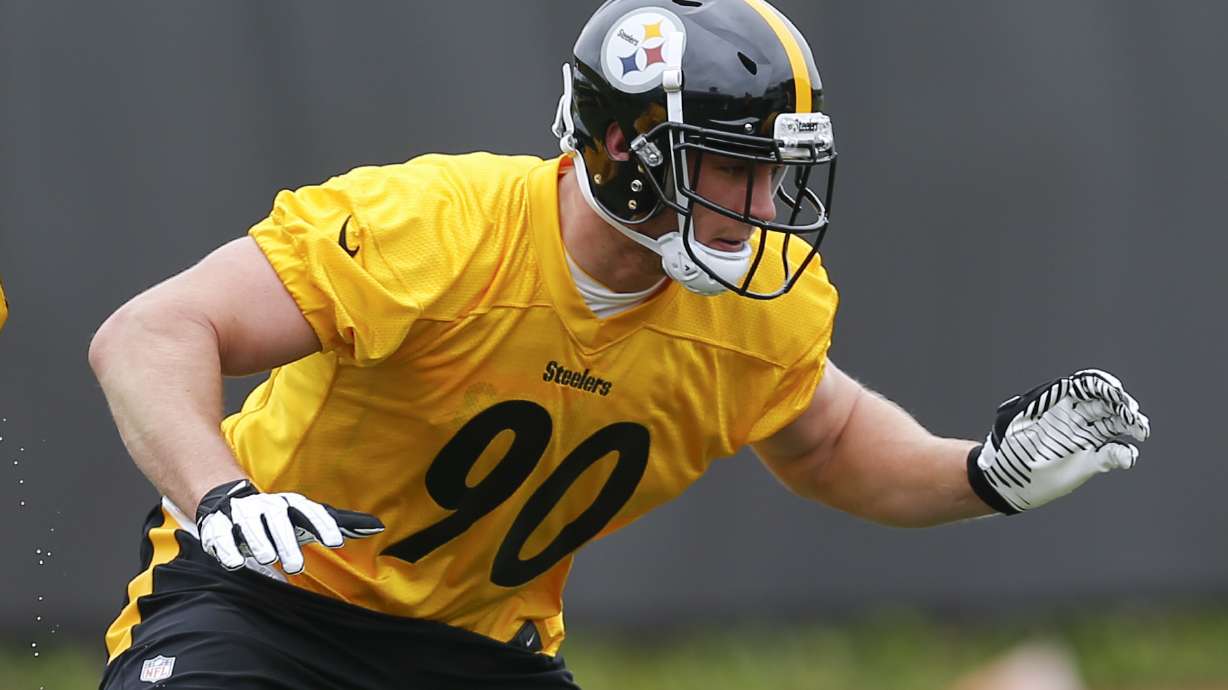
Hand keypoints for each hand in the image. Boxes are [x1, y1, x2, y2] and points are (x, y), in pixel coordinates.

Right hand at [195, 479, 384, 573]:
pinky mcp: (218, 526)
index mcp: (291, 505)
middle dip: (286, 540)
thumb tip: (377, 526)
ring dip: (259, 541)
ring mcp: (241, 515)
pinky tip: (234, 563)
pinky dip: (226, 548)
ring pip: (249, 524)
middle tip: (296, 566)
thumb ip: (341, 522)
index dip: (323, 524)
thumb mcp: (309, 518)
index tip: (336, 542)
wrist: (232, 501)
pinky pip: (220, 535)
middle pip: (278, 519)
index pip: (309, 511)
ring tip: (267, 559)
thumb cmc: (282, 517)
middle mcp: (267, 506)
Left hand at [968, 369, 1150, 513]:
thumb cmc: (1007, 448)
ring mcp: (1083, 437)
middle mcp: (1075, 418)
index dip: (1103, 385)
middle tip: (1133, 413)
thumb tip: (1059, 389)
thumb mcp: (1015, 424)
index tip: (1115, 390)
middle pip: (1105, 405)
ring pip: (1112, 425)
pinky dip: (1122, 454)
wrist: (1005, 482)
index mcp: (1058, 404)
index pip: (1086, 387)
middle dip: (1122, 406)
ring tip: (1141, 430)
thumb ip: (1035, 405)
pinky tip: (1128, 456)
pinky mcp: (1089, 459)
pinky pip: (1111, 454)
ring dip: (1129, 425)